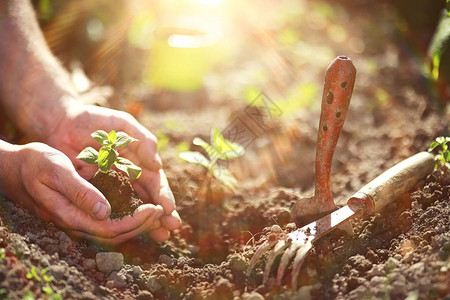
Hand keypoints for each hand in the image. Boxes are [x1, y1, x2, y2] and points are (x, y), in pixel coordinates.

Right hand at [0, 142, 165, 243]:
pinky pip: (107, 222)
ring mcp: (77, 220)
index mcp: (71, 215)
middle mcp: (76, 223)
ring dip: (137, 224)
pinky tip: (138, 208)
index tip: (156, 208)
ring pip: (113, 231)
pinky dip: (126, 217)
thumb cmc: (34, 163)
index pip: (112, 228)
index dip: (137, 221)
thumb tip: (104, 211)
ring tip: (157, 212)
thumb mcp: (56, 170)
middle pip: (116, 234)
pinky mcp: (79, 213)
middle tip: (164, 213)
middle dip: (143, 225)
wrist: (14, 168)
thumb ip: (78, 191)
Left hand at [44, 104, 180, 241]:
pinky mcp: (95, 194)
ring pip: (133, 208)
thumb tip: (157, 164)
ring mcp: (112, 187)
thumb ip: (142, 139)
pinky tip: (130, 233)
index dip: (163, 195)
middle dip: (162, 214)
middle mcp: (129, 177)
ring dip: (148, 222)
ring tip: (160, 236)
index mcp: (139, 161)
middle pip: (149, 198)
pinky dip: (121, 222)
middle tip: (172, 228)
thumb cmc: (94, 121)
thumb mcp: (121, 124)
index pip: (155, 181)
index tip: (169, 209)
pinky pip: (110, 210)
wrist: (60, 124)